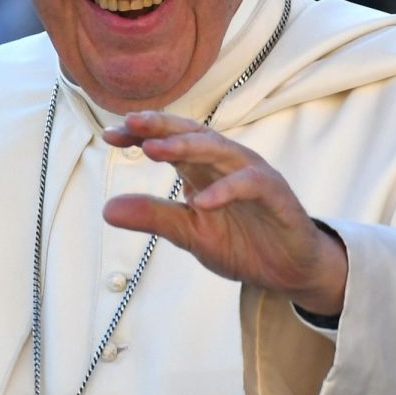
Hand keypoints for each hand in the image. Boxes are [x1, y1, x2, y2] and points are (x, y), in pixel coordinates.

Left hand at [102, 112, 347, 316]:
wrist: (290, 271)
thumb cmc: (242, 244)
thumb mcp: (189, 234)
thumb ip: (154, 217)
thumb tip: (105, 209)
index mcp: (203, 168)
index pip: (168, 141)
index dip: (141, 134)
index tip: (109, 135)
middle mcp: (227, 163)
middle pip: (192, 134)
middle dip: (160, 126)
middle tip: (130, 123)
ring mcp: (253, 176)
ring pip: (219, 150)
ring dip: (185, 147)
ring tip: (153, 150)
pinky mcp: (276, 195)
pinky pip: (250, 185)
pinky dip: (225, 190)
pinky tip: (200, 202)